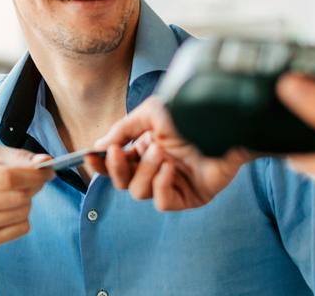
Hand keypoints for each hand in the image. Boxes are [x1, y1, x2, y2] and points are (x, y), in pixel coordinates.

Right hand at [0, 143, 54, 254]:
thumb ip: (16, 156)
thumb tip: (45, 161)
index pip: (9, 177)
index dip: (34, 174)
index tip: (48, 170)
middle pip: (18, 197)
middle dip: (34, 186)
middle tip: (34, 181)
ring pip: (22, 213)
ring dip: (28, 201)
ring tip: (16, 195)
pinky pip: (21, 229)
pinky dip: (23, 217)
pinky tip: (10, 210)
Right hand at [86, 97, 253, 210]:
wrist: (224, 121)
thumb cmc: (193, 112)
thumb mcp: (151, 113)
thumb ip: (124, 129)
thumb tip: (99, 146)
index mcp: (147, 147)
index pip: (117, 163)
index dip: (101, 163)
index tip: (89, 157)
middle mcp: (158, 166)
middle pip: (123, 181)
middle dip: (116, 168)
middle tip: (118, 152)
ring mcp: (173, 182)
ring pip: (139, 192)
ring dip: (144, 171)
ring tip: (160, 151)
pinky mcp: (189, 196)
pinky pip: (162, 202)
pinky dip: (161, 186)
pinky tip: (171, 168)